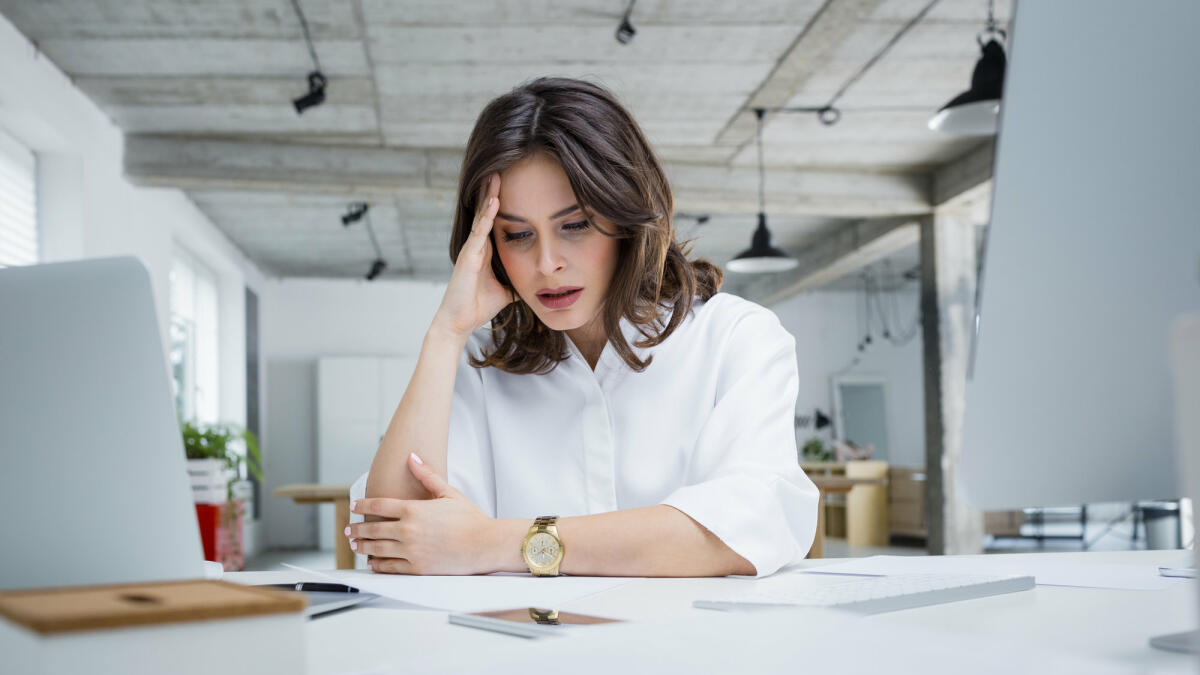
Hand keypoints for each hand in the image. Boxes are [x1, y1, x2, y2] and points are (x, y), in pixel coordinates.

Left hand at [348, 453, 496, 574]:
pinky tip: (372, 563)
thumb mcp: (448, 493)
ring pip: (377, 550)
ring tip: (355, 545)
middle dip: (357, 529)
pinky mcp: (417, 568)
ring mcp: (411, 551)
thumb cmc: (470, 518)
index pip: (378, 506)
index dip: (362, 505)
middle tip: (349, 530)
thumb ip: (426, 475)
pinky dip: (378, 565)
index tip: (354, 506)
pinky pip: (390, 567)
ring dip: (363, 547)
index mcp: (413, 509)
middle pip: (372, 529)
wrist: (485, 544)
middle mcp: (408, 530)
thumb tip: (412, 457)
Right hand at [432, 173, 515, 339]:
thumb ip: (519, 281)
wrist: (459, 322)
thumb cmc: (479, 307)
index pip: (495, 222)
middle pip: (486, 214)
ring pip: (481, 218)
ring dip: (489, 196)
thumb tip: (538, 282)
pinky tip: (494, 201)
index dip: (501, 204)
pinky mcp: (468, 257)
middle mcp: (477, 247)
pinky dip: (487, 216)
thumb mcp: (507, 291)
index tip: (512, 185)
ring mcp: (471, 250)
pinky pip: (479, 232)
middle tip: (501, 168)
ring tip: (496, 175)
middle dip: (493, 192)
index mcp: (485, 252)